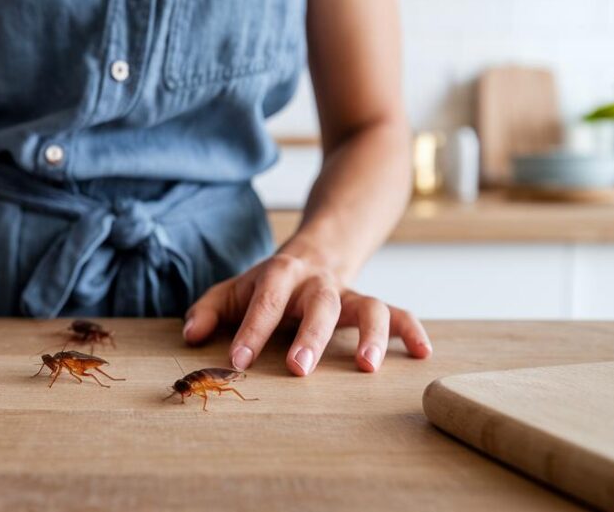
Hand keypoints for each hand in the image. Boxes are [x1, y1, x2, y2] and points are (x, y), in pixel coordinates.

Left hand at [183, 252, 431, 375]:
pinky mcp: (372, 304)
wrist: (320, 245)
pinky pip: (400, 312)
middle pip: (320, 304)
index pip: (264, 299)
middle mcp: (318, 282)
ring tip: (368, 368)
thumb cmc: (271, 282)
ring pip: (368, 306)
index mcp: (280, 274)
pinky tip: (423, 354)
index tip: (239, 360)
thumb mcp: (234, 289)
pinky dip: (412, 330)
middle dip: (310, 336)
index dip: (251, 328)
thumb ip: (209, 310)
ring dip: (372, 335)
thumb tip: (191, 336)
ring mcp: (349, 292)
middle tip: (300, 369)